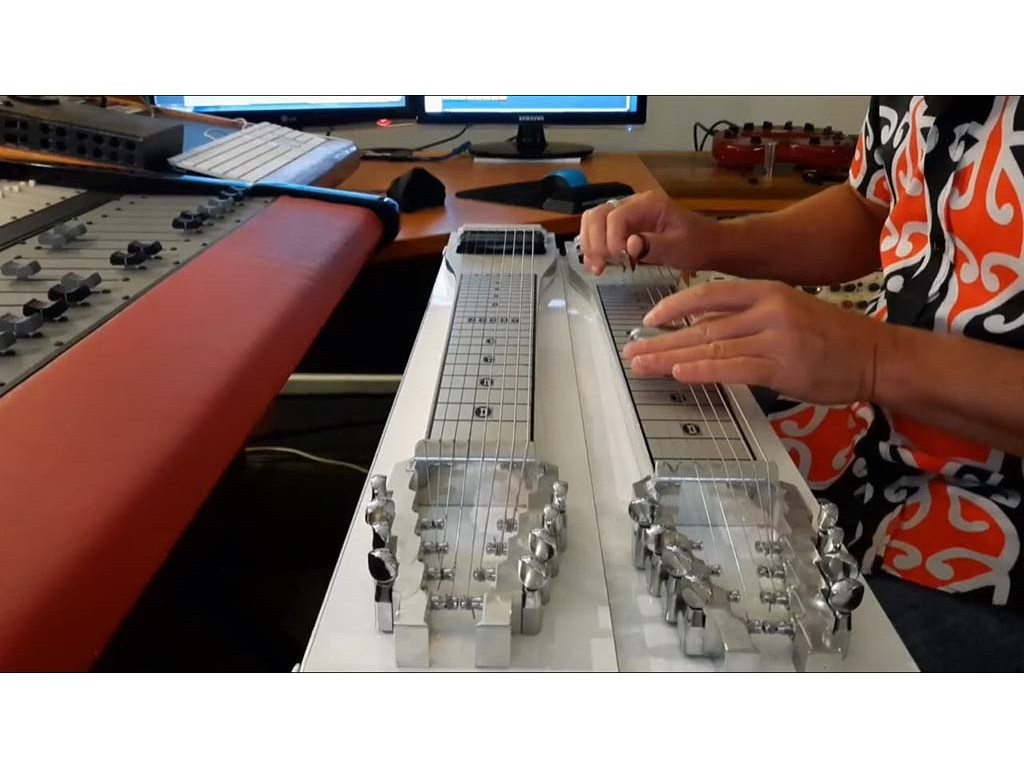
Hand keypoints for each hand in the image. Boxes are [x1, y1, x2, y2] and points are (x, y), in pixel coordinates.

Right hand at [579, 189, 714, 274]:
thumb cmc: (698, 244)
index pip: (616, 216)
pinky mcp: (624, 228)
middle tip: (601, 266)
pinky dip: (594, 248)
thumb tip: (628, 245)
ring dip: (590, 244)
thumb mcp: (680, 248)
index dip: (611, 239)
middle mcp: (633, 205)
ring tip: (598, 267)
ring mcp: (627, 216)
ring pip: (593, 222)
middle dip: (594, 241)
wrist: (709, 245)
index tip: (619, 260)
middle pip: (597, 215)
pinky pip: (600, 233)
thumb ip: (653, 246)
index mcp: (648, 204)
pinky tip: (599, 265)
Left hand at [622, 280, 882, 404]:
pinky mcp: (782, 368)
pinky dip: (702, 371)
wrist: (874, 355)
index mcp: (765, 291)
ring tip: (642, 366)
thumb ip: (746, 318)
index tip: (647, 322)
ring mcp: (774, 339)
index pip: (707, 295)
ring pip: (710, 347)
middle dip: (661, 341)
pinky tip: (678, 374)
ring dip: (671, 358)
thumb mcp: (786, 311)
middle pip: (701, 326)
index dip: (672, 307)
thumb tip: (700, 332)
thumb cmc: (828, 336)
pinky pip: (733, 369)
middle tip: (630, 351)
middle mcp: (766, 310)